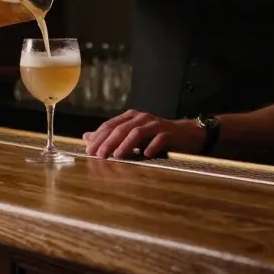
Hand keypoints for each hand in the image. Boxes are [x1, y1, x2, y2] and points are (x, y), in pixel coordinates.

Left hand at [82, 110, 204, 159]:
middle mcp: (142, 118)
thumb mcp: (131, 135)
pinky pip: (159, 139)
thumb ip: (110, 136)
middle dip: (108, 142)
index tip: (89, 151)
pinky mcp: (169, 132)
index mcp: (130, 117)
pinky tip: (145, 155)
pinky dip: (151, 146)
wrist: (186, 134)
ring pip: (137, 132)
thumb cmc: (156, 136)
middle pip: (121, 128)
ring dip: (126, 144)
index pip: (110, 125)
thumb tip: (86, 137)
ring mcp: (156, 124)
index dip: (98, 137)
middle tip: (99, 156)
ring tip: (118, 156)